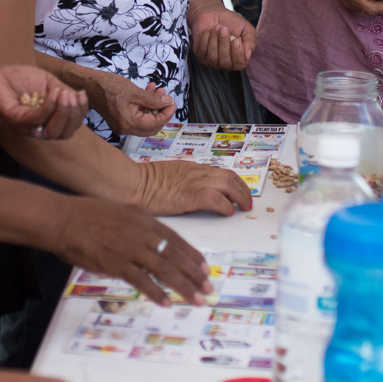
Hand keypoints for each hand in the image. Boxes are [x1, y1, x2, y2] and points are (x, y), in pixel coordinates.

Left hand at [0, 65, 88, 140]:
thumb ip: (64, 92)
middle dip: (73, 115)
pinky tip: (53, 93)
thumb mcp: (49, 82)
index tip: (82, 94)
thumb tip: (80, 98)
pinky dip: (48, 107)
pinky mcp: (14, 120)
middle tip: (73, 96)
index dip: (80, 113)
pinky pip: (35, 120)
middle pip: (64, 133)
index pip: (70, 126)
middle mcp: (38, 128)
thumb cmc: (20, 78)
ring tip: (64, 95)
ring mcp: (26, 126)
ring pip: (52, 132)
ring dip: (63, 113)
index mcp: (48, 121)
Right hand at [53, 197, 210, 305]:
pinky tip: (166, 302)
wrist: (64, 220)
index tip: (204, 268)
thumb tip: (149, 243)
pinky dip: (156, 293)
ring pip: (165, 269)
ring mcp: (131, 248)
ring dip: (183, 286)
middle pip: (175, 256)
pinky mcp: (117, 263)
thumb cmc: (86, 216)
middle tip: (207, 288)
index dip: (192, 255)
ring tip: (195, 298)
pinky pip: (142, 280)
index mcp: (144, 219)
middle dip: (194, 274)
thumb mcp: (119, 213)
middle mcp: (142, 232)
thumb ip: (137, 227)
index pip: (175, 239)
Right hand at [86, 71, 175, 136]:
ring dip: (153, 107)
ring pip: (145, 121)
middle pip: (151, 127)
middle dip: (161, 112)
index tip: (172, 103)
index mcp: (129, 123)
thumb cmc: (108, 86)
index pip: (155, 123)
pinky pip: (137, 118)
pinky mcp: (120, 121)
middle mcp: (125, 129)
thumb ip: (153, 99)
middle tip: (166, 99)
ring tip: (158, 91)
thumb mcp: (135, 91)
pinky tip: (148, 93)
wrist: (89, 85)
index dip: (166, 113)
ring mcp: (122, 126)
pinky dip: (144, 107)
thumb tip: (168, 102)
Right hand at [138, 160, 252, 215]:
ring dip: (240, 197)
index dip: (235, 182)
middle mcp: (198, 173)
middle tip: (247, 202)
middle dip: (243, 189)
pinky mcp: (191, 196)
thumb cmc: (145, 183)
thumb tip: (190, 191)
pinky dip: (226, 206)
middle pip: (230, 177)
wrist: (135, 183)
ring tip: (243, 208)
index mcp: (192, 168)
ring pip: (228, 185)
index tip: (240, 192)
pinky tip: (227, 213)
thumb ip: (183, 181)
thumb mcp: (170, 176)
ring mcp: (195, 183)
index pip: (221, 172)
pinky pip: (217, 199)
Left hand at [188, 7, 255, 70]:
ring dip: (215, 40)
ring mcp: (212, 61)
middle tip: (224, 29)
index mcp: (238, 58)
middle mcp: (225, 63)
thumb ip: (250, 41)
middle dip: (224, 44)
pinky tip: (208, 31)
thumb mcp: (246, 28)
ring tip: (217, 28)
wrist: (213, 13)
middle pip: (225, 63)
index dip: (237, 54)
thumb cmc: (231, 22)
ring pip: (213, 57)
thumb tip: (248, 55)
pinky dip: (206, 38)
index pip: (239, 65)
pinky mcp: (200, 55)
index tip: (236, 40)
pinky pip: (203, 51)